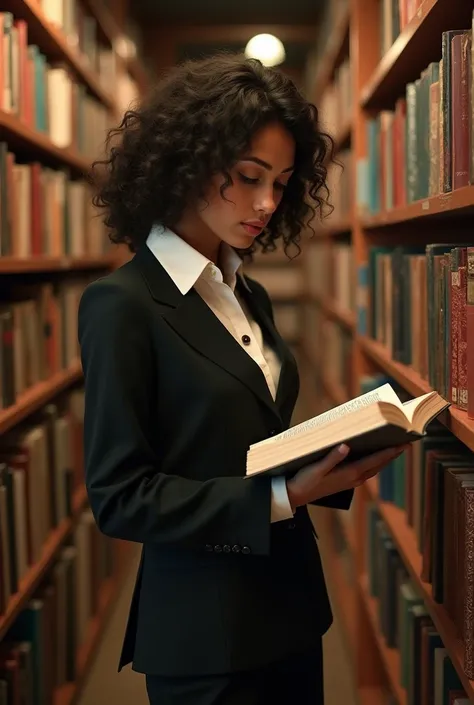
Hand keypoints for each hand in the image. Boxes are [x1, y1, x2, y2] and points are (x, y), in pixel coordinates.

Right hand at [286, 444, 407, 510]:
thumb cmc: (305, 481)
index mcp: (349, 473)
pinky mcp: (345, 482)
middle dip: (392, 455)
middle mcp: (354, 479)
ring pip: (373, 469)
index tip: (403, 444)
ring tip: (394, 448)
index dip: (390, 452)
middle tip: (406, 443)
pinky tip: (373, 457)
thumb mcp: (316, 468)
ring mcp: (350, 481)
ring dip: (384, 459)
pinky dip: (374, 463)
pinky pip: (366, 471)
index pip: (375, 460)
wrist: (296, 496)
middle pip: (378, 465)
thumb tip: (346, 446)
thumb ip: (331, 458)